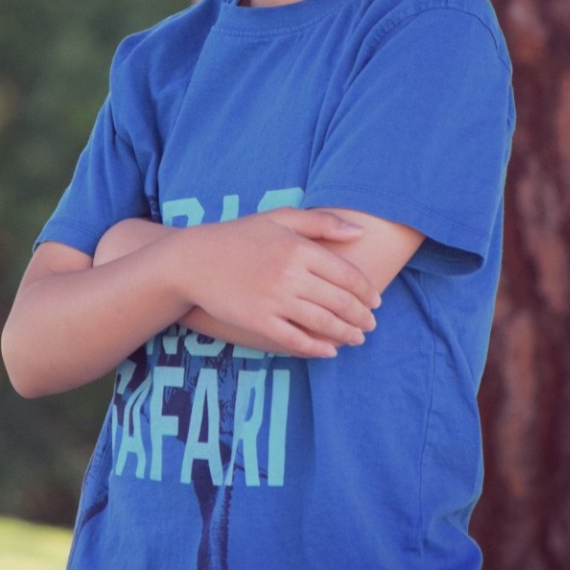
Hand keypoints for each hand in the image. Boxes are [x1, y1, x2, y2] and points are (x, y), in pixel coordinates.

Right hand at [173, 207, 380, 358]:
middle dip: (362, 317)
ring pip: (323, 323)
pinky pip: (296, 340)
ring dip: (347, 334)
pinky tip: (329, 351)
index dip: (367, 291)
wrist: (193, 260)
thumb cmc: (238, 236)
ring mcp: (274, 300)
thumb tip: (360, 231)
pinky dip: (317, 349)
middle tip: (371, 324)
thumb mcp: (279, 218)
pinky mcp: (258, 322)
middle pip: (340, 302)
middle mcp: (290, 275)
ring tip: (357, 338)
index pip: (347, 275)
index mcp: (299, 248)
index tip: (376, 300)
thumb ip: (321, 222)